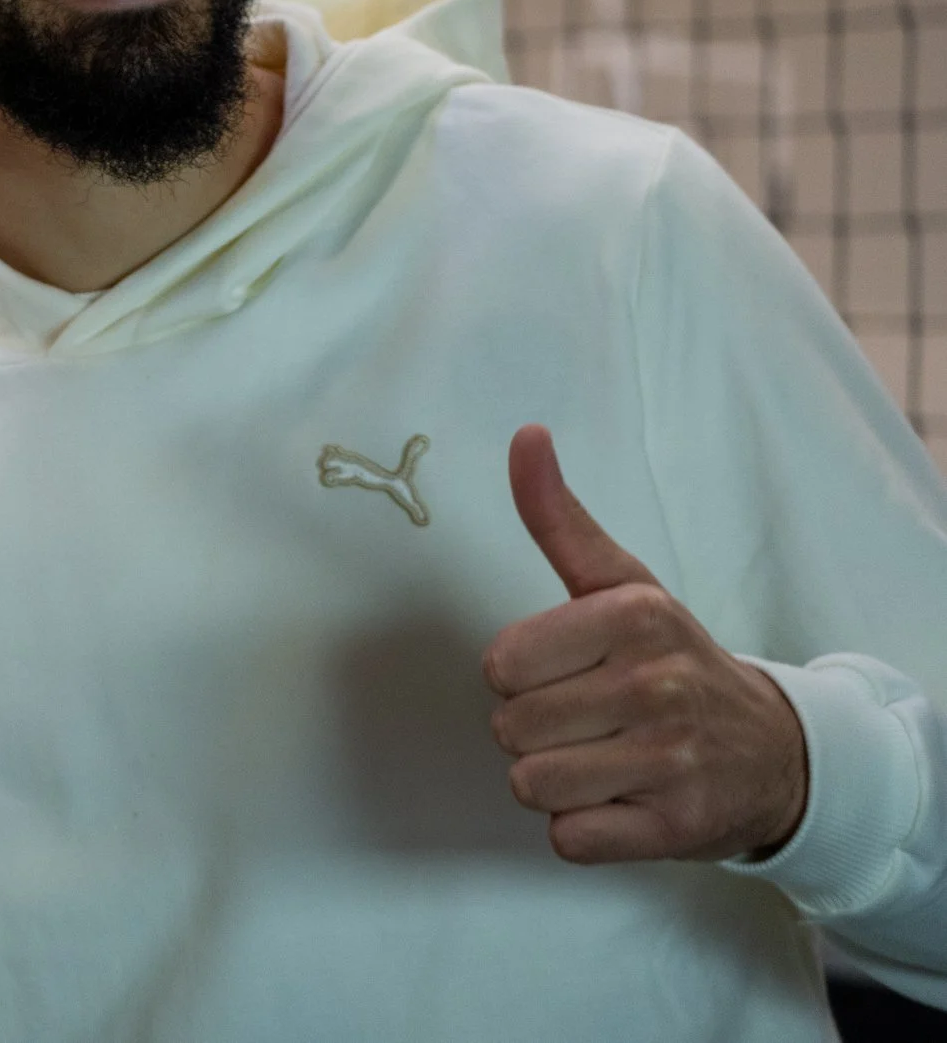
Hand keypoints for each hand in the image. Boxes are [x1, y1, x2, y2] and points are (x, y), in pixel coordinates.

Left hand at [483, 424, 807, 863]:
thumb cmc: (672, 660)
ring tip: (602, 759)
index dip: (519, 675)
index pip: (500, 664)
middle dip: (534, 730)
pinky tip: (621, 800)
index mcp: (633, 617)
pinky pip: (569, 838)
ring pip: (532, 785)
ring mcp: (671, 760)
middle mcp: (656, 686)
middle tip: (588, 719)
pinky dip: (583, 828)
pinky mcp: (676, 828)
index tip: (565, 671)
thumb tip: (525, 436)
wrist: (775, 751)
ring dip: (555, 780)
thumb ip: (560, 519)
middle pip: (509, 729)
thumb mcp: (622, 584)